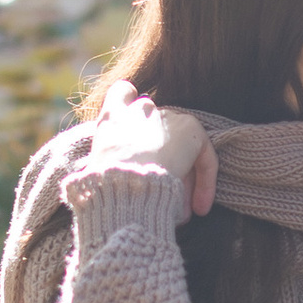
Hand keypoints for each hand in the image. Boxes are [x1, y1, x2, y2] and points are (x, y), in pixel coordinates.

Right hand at [83, 86, 216, 217]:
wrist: (125, 185)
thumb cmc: (107, 190)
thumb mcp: (97, 172)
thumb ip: (110, 164)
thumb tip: (124, 184)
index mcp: (110, 118)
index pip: (122, 93)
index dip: (131, 105)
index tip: (137, 135)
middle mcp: (138, 109)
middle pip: (156, 129)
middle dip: (162, 159)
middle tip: (162, 193)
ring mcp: (166, 115)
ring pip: (180, 148)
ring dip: (182, 177)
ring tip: (181, 209)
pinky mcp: (190, 128)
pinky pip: (204, 156)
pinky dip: (205, 181)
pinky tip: (199, 206)